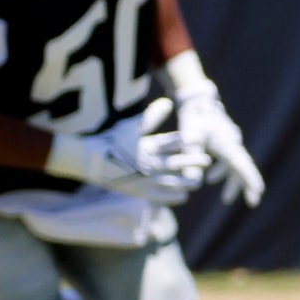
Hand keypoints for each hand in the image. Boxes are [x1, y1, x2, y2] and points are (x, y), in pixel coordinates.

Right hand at [49, 114, 209, 206]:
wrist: (93, 162)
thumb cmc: (115, 141)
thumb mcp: (132, 127)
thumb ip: (152, 117)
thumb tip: (169, 102)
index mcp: (148, 146)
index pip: (174, 143)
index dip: (188, 141)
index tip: (199, 140)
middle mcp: (149, 164)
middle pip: (179, 163)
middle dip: (195, 161)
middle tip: (207, 160)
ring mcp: (146, 180)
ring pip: (175, 183)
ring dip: (189, 182)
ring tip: (198, 180)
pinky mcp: (142, 192)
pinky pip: (163, 197)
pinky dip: (175, 196)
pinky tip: (183, 193)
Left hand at [174, 84, 264, 207]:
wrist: (196, 101)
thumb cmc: (193, 118)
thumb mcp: (190, 137)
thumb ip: (192, 158)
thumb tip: (194, 183)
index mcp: (228, 144)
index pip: (242, 165)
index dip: (250, 180)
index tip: (259, 192)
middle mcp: (233, 144)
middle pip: (243, 168)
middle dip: (247, 186)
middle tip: (252, 203)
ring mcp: (230, 144)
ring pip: (235, 166)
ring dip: (231, 182)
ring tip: (225, 200)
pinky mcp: (224, 143)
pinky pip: (228, 160)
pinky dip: (222, 171)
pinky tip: (210, 179)